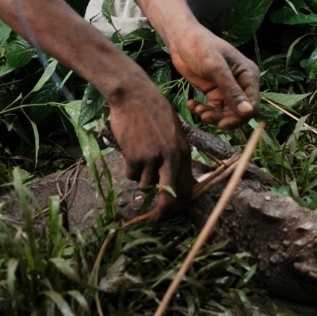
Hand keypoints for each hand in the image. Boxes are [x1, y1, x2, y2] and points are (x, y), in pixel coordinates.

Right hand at [108, 72, 191, 220]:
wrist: (135, 95)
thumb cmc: (154, 111)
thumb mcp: (172, 132)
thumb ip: (174, 154)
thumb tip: (172, 180)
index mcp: (184, 152)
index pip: (187, 186)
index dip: (180, 203)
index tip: (173, 212)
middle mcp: (171, 158)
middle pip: (170, 196)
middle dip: (163, 212)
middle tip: (156, 220)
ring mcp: (153, 159)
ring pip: (145, 184)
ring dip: (141, 177)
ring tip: (140, 156)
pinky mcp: (135, 158)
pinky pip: (131, 174)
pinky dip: (130, 167)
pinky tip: (131, 149)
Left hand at [168, 25, 259, 128]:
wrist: (181, 39)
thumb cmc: (201, 47)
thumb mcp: (215, 68)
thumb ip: (232, 90)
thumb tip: (248, 113)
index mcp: (248, 75)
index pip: (253, 104)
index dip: (241, 117)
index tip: (222, 123)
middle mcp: (241, 84)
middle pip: (240, 113)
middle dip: (223, 118)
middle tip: (204, 115)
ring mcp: (228, 90)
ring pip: (226, 114)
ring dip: (212, 116)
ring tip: (197, 109)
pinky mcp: (215, 93)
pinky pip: (214, 110)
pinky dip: (203, 111)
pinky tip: (192, 104)